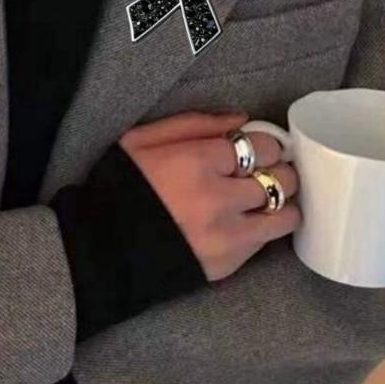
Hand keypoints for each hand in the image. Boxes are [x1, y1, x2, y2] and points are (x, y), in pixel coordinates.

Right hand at [118, 111, 300, 281]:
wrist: (98, 249)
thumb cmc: (117, 188)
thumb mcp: (139, 141)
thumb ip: (192, 124)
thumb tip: (240, 119)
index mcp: (196, 162)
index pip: (262, 146)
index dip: (263, 145)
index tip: (255, 150)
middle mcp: (218, 199)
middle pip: (281, 178)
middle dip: (277, 171)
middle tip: (264, 173)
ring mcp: (226, 235)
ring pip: (285, 214)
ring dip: (280, 203)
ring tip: (262, 201)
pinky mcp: (227, 264)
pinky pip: (265, 242)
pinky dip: (260, 230)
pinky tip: (241, 224)